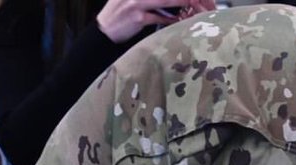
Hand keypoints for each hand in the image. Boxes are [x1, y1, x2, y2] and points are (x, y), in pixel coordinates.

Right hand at [96, 0, 215, 43]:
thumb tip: (166, 1)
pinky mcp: (138, 18)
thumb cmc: (119, 15)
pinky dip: (170, 19)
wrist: (104, 30)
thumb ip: (148, 0)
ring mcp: (136, 3)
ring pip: (163, 0)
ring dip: (179, 2)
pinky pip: (158, 17)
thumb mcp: (129, 0)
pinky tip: (178, 19)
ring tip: (191, 3)